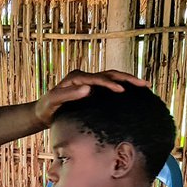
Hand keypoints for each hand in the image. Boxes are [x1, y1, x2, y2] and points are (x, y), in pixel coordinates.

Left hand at [34, 70, 148, 126]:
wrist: (42, 112)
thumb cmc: (47, 108)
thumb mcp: (54, 101)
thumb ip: (69, 94)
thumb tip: (89, 88)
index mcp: (76, 77)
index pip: (97, 78)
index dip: (110, 83)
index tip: (122, 90)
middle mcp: (83, 76)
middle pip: (109, 74)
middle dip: (127, 78)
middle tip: (144, 84)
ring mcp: (88, 82)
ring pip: (112, 77)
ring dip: (127, 80)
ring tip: (144, 85)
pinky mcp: (91, 89)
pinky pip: (109, 85)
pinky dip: (121, 85)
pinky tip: (133, 92)